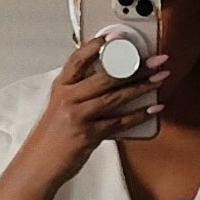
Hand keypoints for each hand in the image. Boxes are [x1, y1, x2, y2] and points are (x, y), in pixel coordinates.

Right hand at [19, 36, 169, 189]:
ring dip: (141, 87)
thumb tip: (110, 79)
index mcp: (61, 86)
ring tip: (160, 78)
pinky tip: (153, 109)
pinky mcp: (88, 135)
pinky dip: (139, 115)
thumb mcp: (61, 106)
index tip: (117, 35)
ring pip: (115, 97)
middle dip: (135, 66)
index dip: (98, 45)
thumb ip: (80, 91)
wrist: (39, 164)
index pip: (79, 58)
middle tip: (156, 59)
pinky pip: (119, 123)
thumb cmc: (52, 136)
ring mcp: (78, 116)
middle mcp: (69, 97)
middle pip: (106, 76)